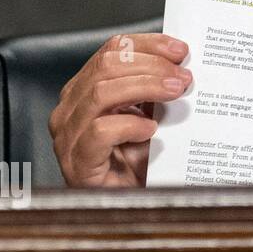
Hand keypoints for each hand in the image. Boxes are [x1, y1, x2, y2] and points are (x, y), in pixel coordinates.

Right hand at [48, 32, 191, 187]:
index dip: (148, 44)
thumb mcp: (151, 116)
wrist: (132, 206)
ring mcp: (68, 136)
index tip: (180, 50)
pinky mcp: (76, 163)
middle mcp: (71, 109)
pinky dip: (129, 125)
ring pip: (101, 93)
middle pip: (106, 66)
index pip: (112, 50)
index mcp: (85, 90)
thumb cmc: (140, 162)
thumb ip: (158, 90)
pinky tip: (151, 130)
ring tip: (176, 94)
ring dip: (146, 87)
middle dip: (152, 66)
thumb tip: (184, 64)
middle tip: (184, 76)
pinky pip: (99, 132)